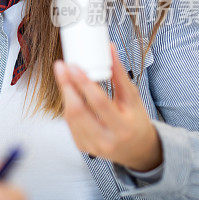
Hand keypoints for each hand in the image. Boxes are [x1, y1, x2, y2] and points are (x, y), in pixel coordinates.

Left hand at [53, 43, 161, 171]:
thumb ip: (120, 75)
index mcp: (122, 128)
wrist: (137, 149)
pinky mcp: (82, 146)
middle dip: (66, 86)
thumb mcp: (133, 99)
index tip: (73, 66)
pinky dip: (68, 106)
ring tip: (64, 76)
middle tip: (61, 66)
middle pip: (78, 111)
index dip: (84, 83)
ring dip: (65, 94)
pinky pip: (69, 123)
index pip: (99, 102)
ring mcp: (92, 146)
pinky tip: (69, 93)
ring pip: (70, 116)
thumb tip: (109, 49)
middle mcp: (106, 140)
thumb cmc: (136, 121)